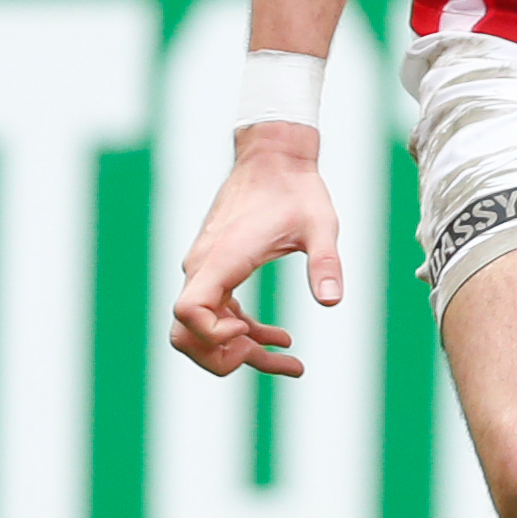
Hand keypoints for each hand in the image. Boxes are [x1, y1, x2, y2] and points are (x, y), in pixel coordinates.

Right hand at [168, 130, 346, 379]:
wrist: (275, 157)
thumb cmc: (297, 189)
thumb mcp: (320, 226)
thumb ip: (325, 262)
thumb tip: (332, 301)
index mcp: (222, 259)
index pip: (188, 314)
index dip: (214, 336)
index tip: (251, 334)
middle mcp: (204, 266)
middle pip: (184, 333)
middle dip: (223, 358)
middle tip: (274, 360)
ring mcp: (206, 268)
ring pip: (201, 328)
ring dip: (237, 350)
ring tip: (288, 359)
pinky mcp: (216, 268)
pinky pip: (217, 312)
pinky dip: (242, 331)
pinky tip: (280, 339)